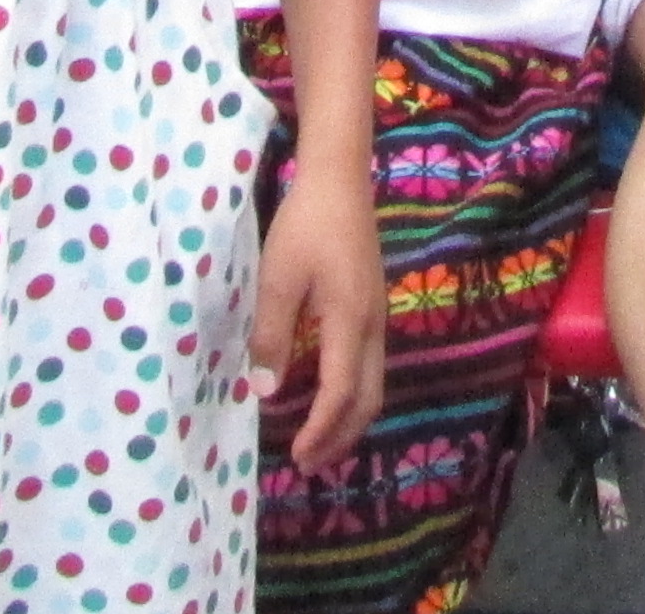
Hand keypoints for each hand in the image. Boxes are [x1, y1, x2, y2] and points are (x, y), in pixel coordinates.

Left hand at [251, 156, 388, 470]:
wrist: (339, 180)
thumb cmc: (304, 226)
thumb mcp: (277, 280)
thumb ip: (272, 336)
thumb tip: (266, 392)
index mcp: (350, 322)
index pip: (341, 393)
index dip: (320, 430)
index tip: (296, 456)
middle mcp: (373, 327)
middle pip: (368, 399)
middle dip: (341, 438)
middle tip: (308, 465)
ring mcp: (377, 317)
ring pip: (374, 385)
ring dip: (349, 420)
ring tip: (319, 443)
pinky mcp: (372, 308)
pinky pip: (370, 367)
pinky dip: (352, 396)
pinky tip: (328, 397)